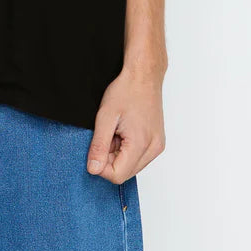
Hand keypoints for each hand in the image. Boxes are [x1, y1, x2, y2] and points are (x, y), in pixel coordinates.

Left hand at [86, 66, 165, 183]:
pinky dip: (127, 149)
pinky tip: (124, 131)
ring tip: (116, 131)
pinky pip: (139, 157)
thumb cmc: (126, 90)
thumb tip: (93, 169)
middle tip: (106, 135)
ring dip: (119, 154)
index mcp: (141, 144)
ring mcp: (157, 146)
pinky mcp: (157, 142)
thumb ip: (99, 145)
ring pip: (132, 166)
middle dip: (110, 159)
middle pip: (125, 172)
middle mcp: (153, 149)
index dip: (101, 166)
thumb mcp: (105, 117)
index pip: (117, 175)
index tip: (96, 147)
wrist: (143, 75)